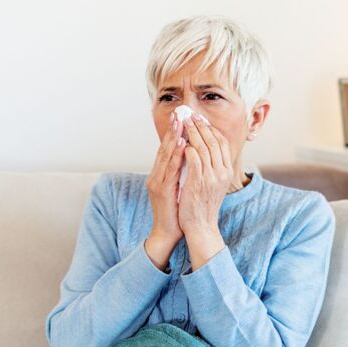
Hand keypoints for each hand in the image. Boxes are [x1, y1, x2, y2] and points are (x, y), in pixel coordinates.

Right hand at [144, 111, 185, 268]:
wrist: (167, 232)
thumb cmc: (176, 211)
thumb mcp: (179, 187)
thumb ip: (181, 172)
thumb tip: (190, 157)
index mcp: (160, 174)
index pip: (168, 149)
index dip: (174, 133)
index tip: (182, 117)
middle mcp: (156, 175)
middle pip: (164, 148)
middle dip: (172, 130)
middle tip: (180, 113)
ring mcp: (157, 182)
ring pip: (165, 156)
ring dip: (173, 138)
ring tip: (181, 123)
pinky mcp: (161, 191)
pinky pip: (170, 170)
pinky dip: (176, 157)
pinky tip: (183, 146)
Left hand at [178, 113, 232, 269]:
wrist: (200, 227)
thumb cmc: (203, 205)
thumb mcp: (213, 183)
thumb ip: (212, 166)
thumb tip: (205, 149)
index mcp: (227, 171)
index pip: (222, 143)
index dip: (211, 128)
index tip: (200, 119)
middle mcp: (222, 172)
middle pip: (213, 141)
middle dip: (201, 126)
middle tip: (190, 114)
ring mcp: (211, 177)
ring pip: (203, 147)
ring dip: (193, 133)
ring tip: (184, 122)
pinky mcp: (198, 183)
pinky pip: (194, 160)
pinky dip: (188, 149)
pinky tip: (181, 141)